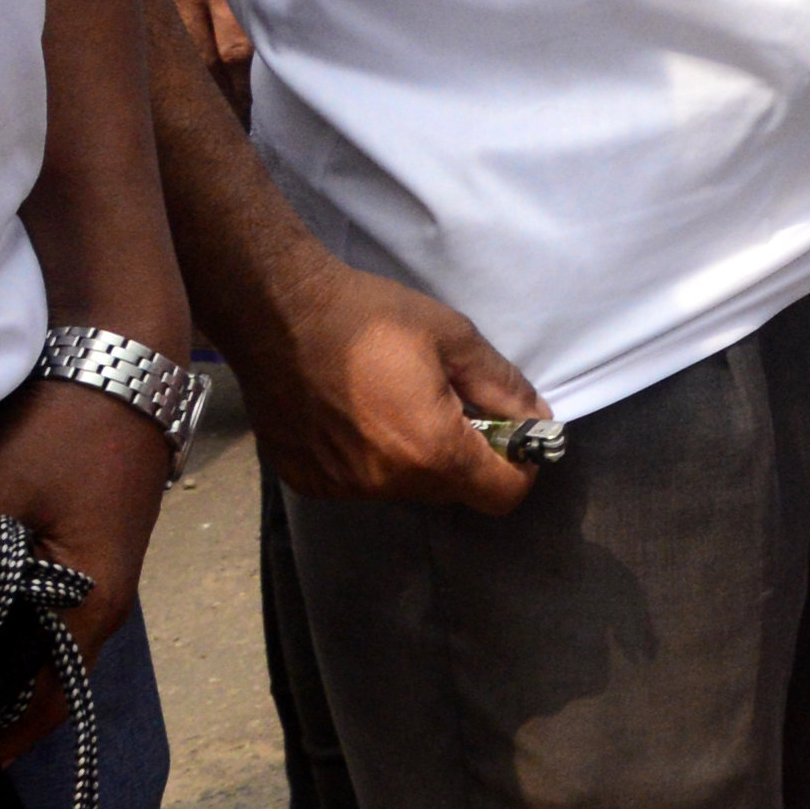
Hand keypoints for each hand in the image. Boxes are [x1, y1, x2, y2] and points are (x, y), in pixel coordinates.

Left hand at [0, 374, 176, 757]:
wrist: (125, 365)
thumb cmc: (65, 430)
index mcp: (93, 603)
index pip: (40, 703)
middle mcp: (104, 606)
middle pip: (45, 692)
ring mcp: (101, 581)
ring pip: (44, 662)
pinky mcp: (88, 557)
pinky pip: (45, 628)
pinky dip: (6, 655)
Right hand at [238, 260, 550, 515]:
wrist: (275, 313)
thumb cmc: (368, 317)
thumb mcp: (454, 337)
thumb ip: (503, 386)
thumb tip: (535, 418)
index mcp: (431, 451)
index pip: (501, 495)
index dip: (520, 468)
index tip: (513, 436)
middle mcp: (386, 483)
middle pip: (453, 490)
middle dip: (467, 456)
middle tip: (454, 405)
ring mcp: (341, 487)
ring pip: (405, 487)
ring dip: (416, 457)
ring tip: (397, 402)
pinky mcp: (307, 481)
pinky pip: (361, 481)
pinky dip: (371, 457)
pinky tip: (355, 412)